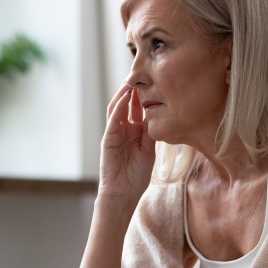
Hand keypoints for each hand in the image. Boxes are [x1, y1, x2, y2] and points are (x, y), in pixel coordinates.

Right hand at [99, 84, 155, 202]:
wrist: (123, 194)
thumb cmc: (136, 176)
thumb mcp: (149, 150)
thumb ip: (151, 133)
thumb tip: (159, 115)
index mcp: (135, 131)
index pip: (139, 108)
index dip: (145, 94)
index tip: (154, 80)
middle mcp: (123, 129)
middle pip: (127, 104)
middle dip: (133, 89)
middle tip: (141, 73)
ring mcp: (114, 133)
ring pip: (117, 108)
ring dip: (123, 94)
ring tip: (131, 81)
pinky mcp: (108, 140)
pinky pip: (113, 121)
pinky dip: (118, 109)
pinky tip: (124, 99)